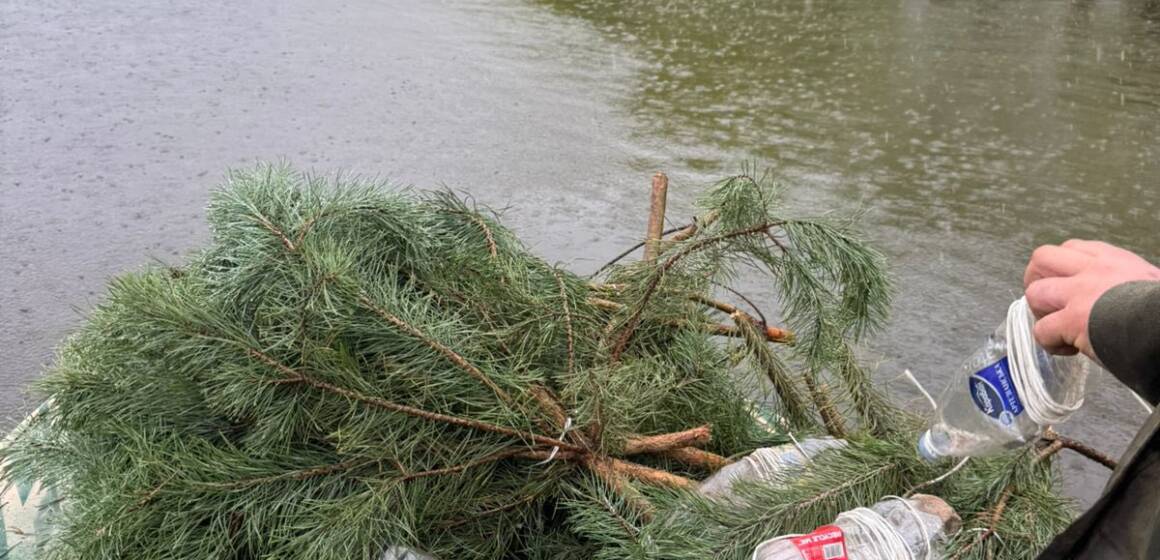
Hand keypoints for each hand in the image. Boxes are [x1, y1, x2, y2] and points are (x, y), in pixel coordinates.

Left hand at [1024, 240, 1159, 358]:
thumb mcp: (1149, 281)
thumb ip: (1126, 283)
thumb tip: (1121, 300)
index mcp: (1112, 259)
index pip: (1071, 249)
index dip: (1062, 268)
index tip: (1070, 288)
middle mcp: (1092, 270)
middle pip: (1041, 258)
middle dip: (1036, 280)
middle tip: (1049, 303)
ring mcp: (1079, 294)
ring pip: (1034, 292)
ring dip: (1040, 313)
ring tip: (1057, 327)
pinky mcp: (1073, 321)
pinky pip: (1041, 331)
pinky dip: (1049, 343)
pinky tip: (1069, 350)